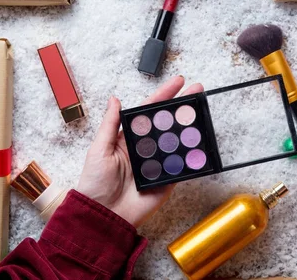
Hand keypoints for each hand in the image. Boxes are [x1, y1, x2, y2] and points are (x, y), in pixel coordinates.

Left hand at [76, 76, 203, 227]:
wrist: (103, 215)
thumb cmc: (95, 183)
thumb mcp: (99, 149)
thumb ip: (109, 124)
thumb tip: (115, 99)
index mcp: (129, 137)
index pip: (148, 111)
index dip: (163, 95)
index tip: (178, 82)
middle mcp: (146, 147)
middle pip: (167, 122)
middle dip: (182, 106)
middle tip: (198, 91)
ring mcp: (158, 163)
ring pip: (176, 141)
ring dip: (189, 127)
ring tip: (201, 112)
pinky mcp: (167, 179)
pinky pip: (181, 165)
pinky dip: (190, 155)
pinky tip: (199, 141)